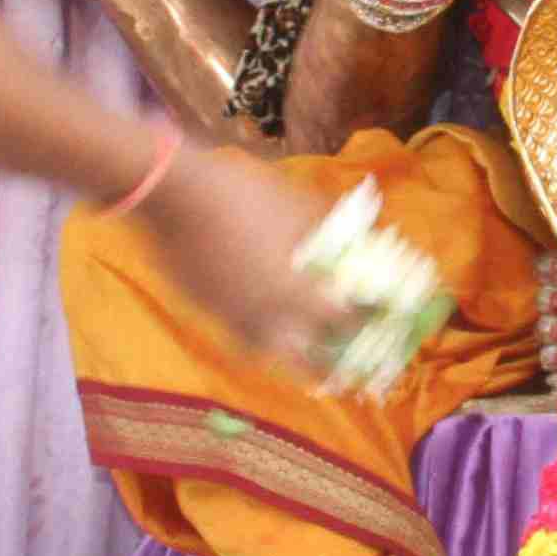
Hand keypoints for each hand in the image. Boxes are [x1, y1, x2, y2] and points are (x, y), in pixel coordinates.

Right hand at [135, 143, 361, 379]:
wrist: (173, 194)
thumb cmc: (241, 193)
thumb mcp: (296, 203)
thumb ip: (329, 226)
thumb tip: (359, 233)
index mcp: (296, 293)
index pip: (343, 320)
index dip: (367, 319)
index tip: (383, 315)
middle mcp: (266, 318)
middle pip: (306, 360)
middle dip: (329, 362)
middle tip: (344, 355)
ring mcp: (231, 319)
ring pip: (267, 353)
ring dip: (289, 354)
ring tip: (302, 344)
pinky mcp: (205, 312)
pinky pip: (238, 335)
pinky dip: (256, 334)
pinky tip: (261, 317)